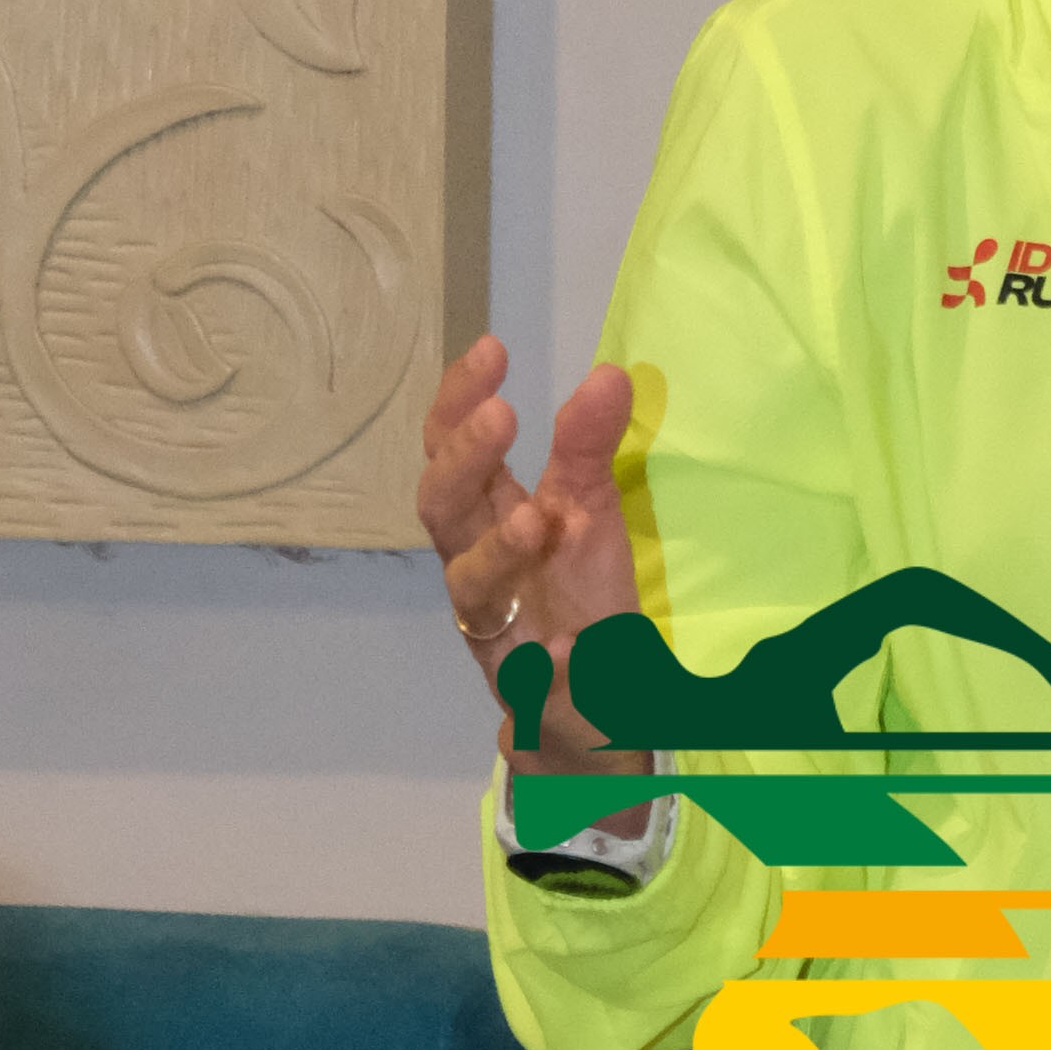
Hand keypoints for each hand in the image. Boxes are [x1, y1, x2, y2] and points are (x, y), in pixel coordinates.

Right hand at [418, 327, 646, 770]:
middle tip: (499, 412)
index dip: (459, 397)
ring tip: (532, 518)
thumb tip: (609, 372)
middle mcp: (475, 556)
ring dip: (495, 547)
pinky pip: (513, 648)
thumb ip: (589, 446)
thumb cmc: (578, 592)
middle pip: (441, 502)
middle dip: (464, 458)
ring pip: (465, 577)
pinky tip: (555, 610)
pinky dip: (537, 635)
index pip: (452, 444)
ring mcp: (491, 615)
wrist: (587, 701)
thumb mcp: (590, 509)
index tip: (490, 348)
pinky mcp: (516, 671)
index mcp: (489, 508)